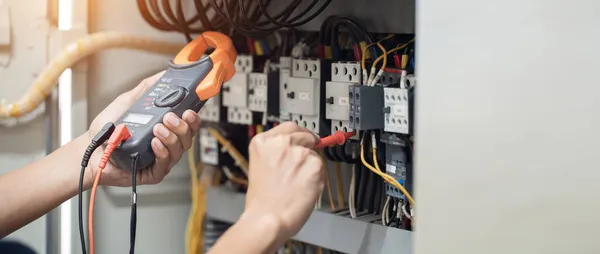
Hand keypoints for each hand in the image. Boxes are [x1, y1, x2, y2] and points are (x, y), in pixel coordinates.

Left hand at [86, 71, 200, 186]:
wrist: (91, 147)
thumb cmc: (108, 128)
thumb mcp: (128, 102)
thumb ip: (147, 88)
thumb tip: (163, 74)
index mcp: (166, 128)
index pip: (188, 124)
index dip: (193, 118)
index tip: (189, 110)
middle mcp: (167, 144)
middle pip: (187, 137)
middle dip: (182, 126)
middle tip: (169, 117)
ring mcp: (161, 159)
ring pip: (179, 150)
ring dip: (171, 138)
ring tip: (158, 128)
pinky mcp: (153, 173)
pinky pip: (164, 165)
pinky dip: (162, 153)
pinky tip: (155, 143)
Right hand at [243, 122, 323, 244]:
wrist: (267, 219)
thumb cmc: (262, 201)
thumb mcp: (259, 166)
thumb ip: (275, 152)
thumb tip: (294, 147)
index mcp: (263, 142)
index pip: (289, 126)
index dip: (299, 133)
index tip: (305, 137)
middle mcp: (281, 143)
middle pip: (305, 134)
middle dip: (308, 146)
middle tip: (304, 163)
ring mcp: (299, 153)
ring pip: (314, 153)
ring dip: (311, 165)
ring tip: (298, 184)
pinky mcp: (314, 166)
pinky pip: (322, 168)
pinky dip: (318, 178)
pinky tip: (305, 188)